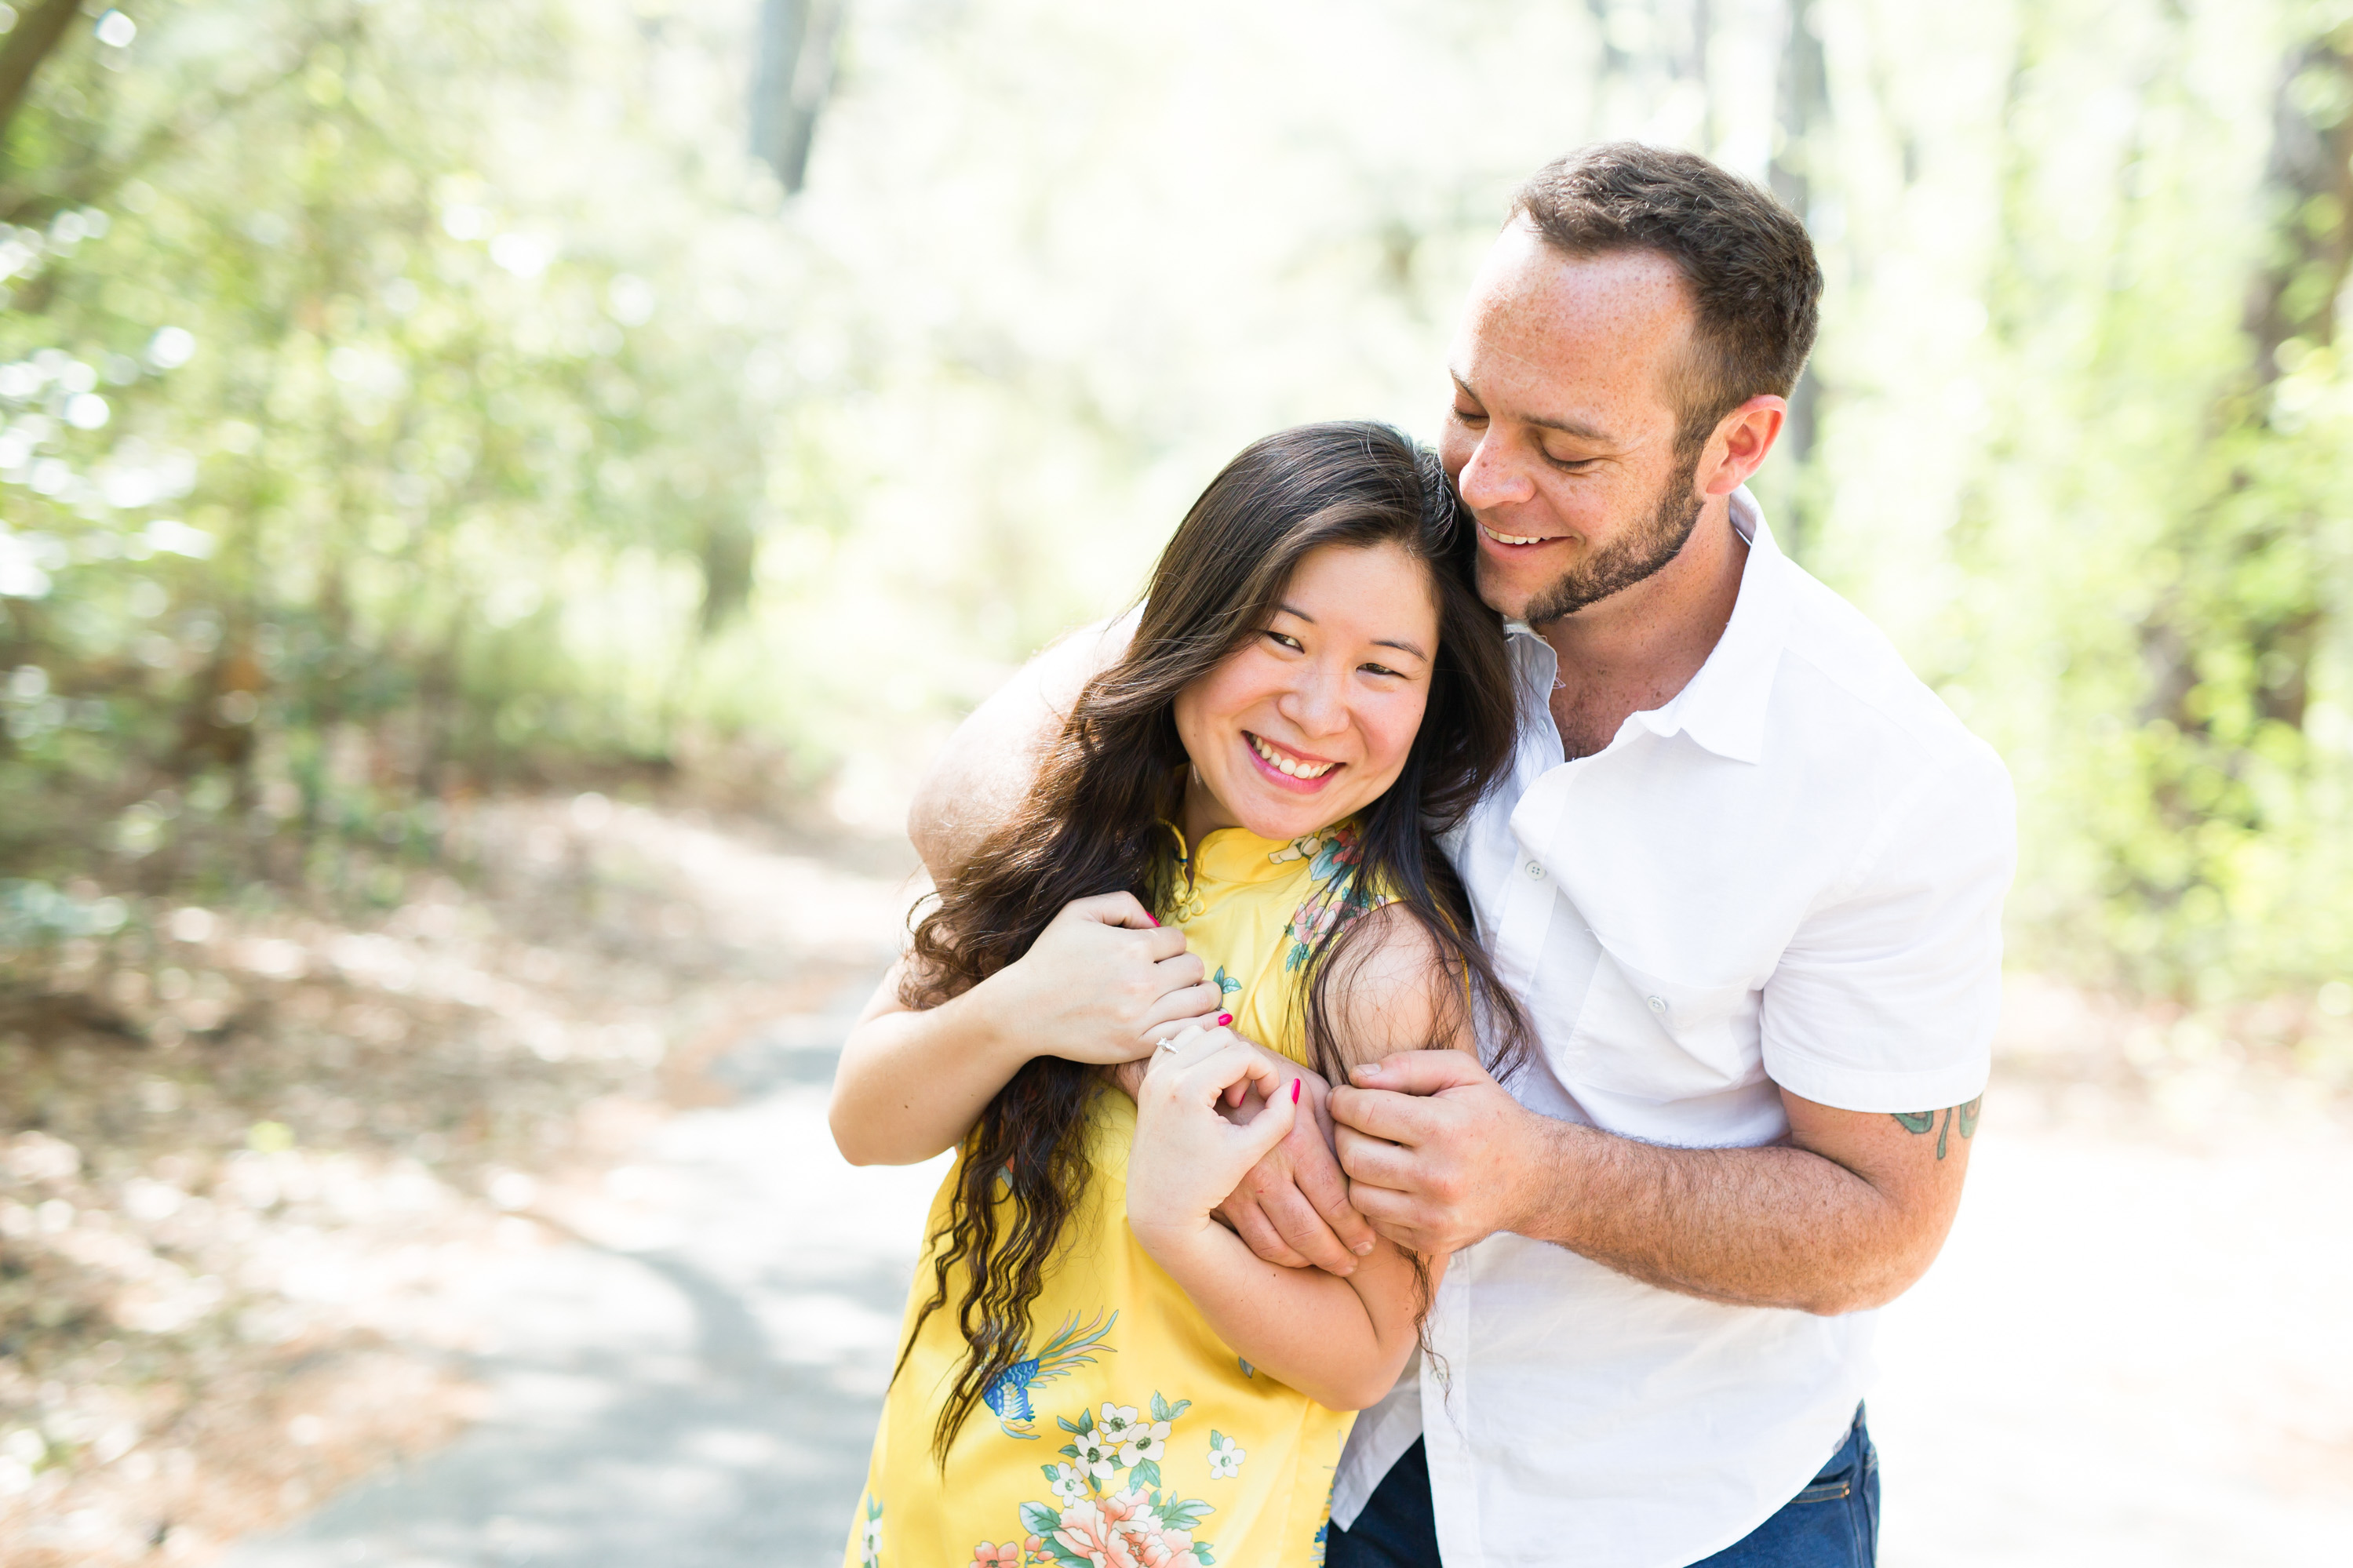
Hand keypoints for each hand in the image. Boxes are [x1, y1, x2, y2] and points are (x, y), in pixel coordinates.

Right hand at [978, 893, 1228, 1066]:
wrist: (1023, 1009)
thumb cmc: (1050, 958)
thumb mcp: (1078, 912)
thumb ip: (1122, 904)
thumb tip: (1154, 922)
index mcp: (1133, 946)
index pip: (1179, 940)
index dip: (1170, 944)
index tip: (1158, 953)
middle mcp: (1142, 981)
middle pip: (1195, 968)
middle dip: (1186, 967)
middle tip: (1173, 974)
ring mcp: (1141, 1016)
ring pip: (1201, 1001)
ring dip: (1200, 994)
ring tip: (1189, 995)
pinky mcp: (1137, 1044)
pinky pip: (1186, 1033)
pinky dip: (1196, 1025)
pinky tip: (1188, 1019)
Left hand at [1127, 1026, 1299, 1239]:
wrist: (1159, 1206)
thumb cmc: (1204, 1185)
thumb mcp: (1248, 1151)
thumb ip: (1279, 1117)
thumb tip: (1293, 1086)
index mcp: (1188, 1089)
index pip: (1243, 1053)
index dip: (1266, 1072)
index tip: (1268, 1099)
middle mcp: (1164, 1075)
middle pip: (1220, 1036)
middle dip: (1242, 1061)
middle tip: (1243, 1099)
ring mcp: (1152, 1077)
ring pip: (1196, 1034)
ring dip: (1219, 1055)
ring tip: (1224, 1095)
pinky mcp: (1147, 1083)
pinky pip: (1176, 1046)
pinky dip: (1198, 1055)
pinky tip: (1209, 1088)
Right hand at [1209, 1052, 1376, 1276]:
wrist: (1215, 1079)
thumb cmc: (1278, 1083)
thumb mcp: (1316, 1095)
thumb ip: (1342, 1134)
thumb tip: (1374, 1174)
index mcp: (1295, 1142)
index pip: (1336, 1202)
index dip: (1357, 1228)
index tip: (1371, 1239)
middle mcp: (1266, 1170)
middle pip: (1310, 1231)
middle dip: (1339, 1253)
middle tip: (1357, 1259)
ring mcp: (1239, 1188)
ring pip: (1281, 1244)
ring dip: (1312, 1261)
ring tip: (1334, 1263)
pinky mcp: (1222, 1198)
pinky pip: (1254, 1241)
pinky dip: (1281, 1256)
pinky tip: (1299, 1255)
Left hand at [1329, 1050, 1543, 1255]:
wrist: (1534, 1178)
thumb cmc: (1489, 1116)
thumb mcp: (1461, 1072)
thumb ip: (1407, 1065)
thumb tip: (1356, 1078)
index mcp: (1444, 1129)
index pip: (1364, 1113)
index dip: (1343, 1100)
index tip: (1345, 1097)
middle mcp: (1439, 1177)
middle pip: (1352, 1156)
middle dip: (1343, 1134)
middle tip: (1353, 1123)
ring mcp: (1435, 1216)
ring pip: (1357, 1194)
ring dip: (1355, 1170)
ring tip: (1373, 1151)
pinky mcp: (1431, 1241)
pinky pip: (1376, 1220)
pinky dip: (1375, 1198)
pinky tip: (1392, 1179)